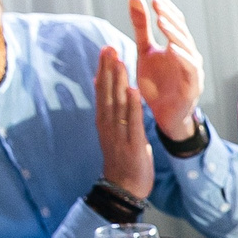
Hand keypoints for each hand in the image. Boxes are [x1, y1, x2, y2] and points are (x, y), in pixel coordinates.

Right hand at [97, 46, 155, 198]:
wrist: (124, 189)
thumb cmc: (123, 160)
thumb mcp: (115, 133)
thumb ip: (114, 113)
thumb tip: (113, 92)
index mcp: (105, 122)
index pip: (102, 91)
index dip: (103, 70)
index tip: (105, 50)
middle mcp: (108, 126)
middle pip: (107, 93)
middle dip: (108, 70)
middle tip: (109, 47)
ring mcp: (119, 136)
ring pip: (117, 105)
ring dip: (118, 82)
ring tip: (120, 61)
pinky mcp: (132, 146)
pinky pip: (132, 123)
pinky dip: (133, 106)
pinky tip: (134, 90)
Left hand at [129, 0, 204, 141]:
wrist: (163, 116)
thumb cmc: (157, 84)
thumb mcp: (144, 52)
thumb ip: (141, 27)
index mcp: (177, 46)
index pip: (175, 21)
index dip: (166, 7)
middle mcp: (188, 55)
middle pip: (181, 31)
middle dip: (169, 16)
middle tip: (157, 2)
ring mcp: (192, 71)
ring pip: (187, 47)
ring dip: (174, 34)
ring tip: (161, 21)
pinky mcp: (192, 87)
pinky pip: (190, 70)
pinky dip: (183, 58)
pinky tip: (172, 48)